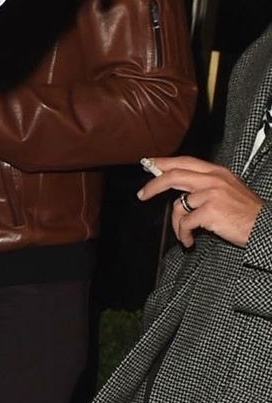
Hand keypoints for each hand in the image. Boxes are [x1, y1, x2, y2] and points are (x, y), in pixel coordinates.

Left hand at [140, 156, 264, 249]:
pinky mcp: (210, 211)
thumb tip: (182, 193)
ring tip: (185, 234)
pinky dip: (183, 235)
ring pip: (177, 206)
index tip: (149, 163)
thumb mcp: (229, 190)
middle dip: (153, 185)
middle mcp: (214, 179)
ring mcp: (211, 194)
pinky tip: (190, 240)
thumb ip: (207, 186)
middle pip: (174, 176)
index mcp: (218, 172)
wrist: (264, 226)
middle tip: (142, 194)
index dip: (165, 162)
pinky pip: (184, 223)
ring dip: (176, 224)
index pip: (185, 161)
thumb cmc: (247, 213)